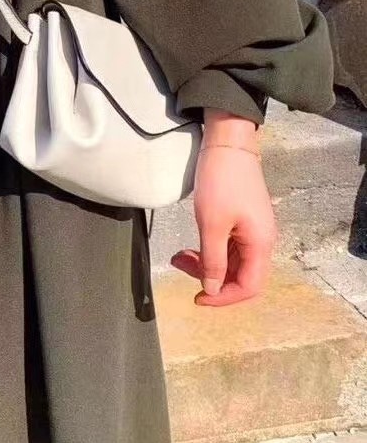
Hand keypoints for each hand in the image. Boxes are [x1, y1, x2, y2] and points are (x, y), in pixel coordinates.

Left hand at [171, 111, 276, 306]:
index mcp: (260, 245)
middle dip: (210, 278)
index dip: (223, 298)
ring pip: (232, 261)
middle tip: (180, 266)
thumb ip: (213, 260)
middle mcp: (261, 241)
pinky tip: (192, 246)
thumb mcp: (212, 224)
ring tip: (180, 256)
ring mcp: (253, 230)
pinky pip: (229, 246)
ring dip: (207, 264)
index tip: (197, 298)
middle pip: (240, 275)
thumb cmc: (221, 181)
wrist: (228, 144)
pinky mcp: (243, 219)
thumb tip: (212, 289)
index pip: (248, 287)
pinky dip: (210, 250)